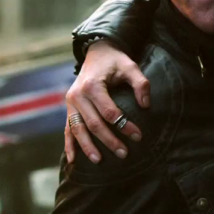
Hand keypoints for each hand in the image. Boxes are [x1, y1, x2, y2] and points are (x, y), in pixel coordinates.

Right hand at [64, 40, 150, 162]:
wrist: (96, 52)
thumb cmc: (115, 61)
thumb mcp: (130, 66)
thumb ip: (140, 83)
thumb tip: (145, 106)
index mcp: (93, 85)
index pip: (110, 112)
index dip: (124, 126)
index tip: (138, 136)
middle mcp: (78, 95)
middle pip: (94, 124)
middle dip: (109, 141)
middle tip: (124, 154)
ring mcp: (70, 103)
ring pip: (78, 129)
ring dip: (88, 147)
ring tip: (99, 161)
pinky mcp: (68, 107)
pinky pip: (67, 128)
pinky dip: (69, 145)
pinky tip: (74, 160)